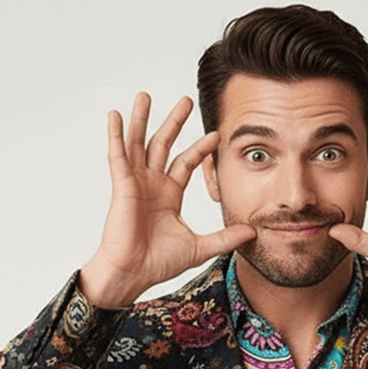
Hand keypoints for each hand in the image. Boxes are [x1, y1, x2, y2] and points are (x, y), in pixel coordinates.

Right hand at [80, 93, 255, 307]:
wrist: (134, 273)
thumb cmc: (159, 263)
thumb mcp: (200, 247)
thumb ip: (225, 238)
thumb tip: (253, 232)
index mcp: (169, 195)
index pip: (186, 163)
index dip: (200, 148)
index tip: (217, 134)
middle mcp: (152, 185)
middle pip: (164, 145)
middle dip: (174, 122)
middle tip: (185, 100)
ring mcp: (135, 183)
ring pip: (139, 144)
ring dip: (142, 119)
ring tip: (145, 95)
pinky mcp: (122, 186)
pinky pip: (118, 156)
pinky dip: (115, 135)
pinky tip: (115, 115)